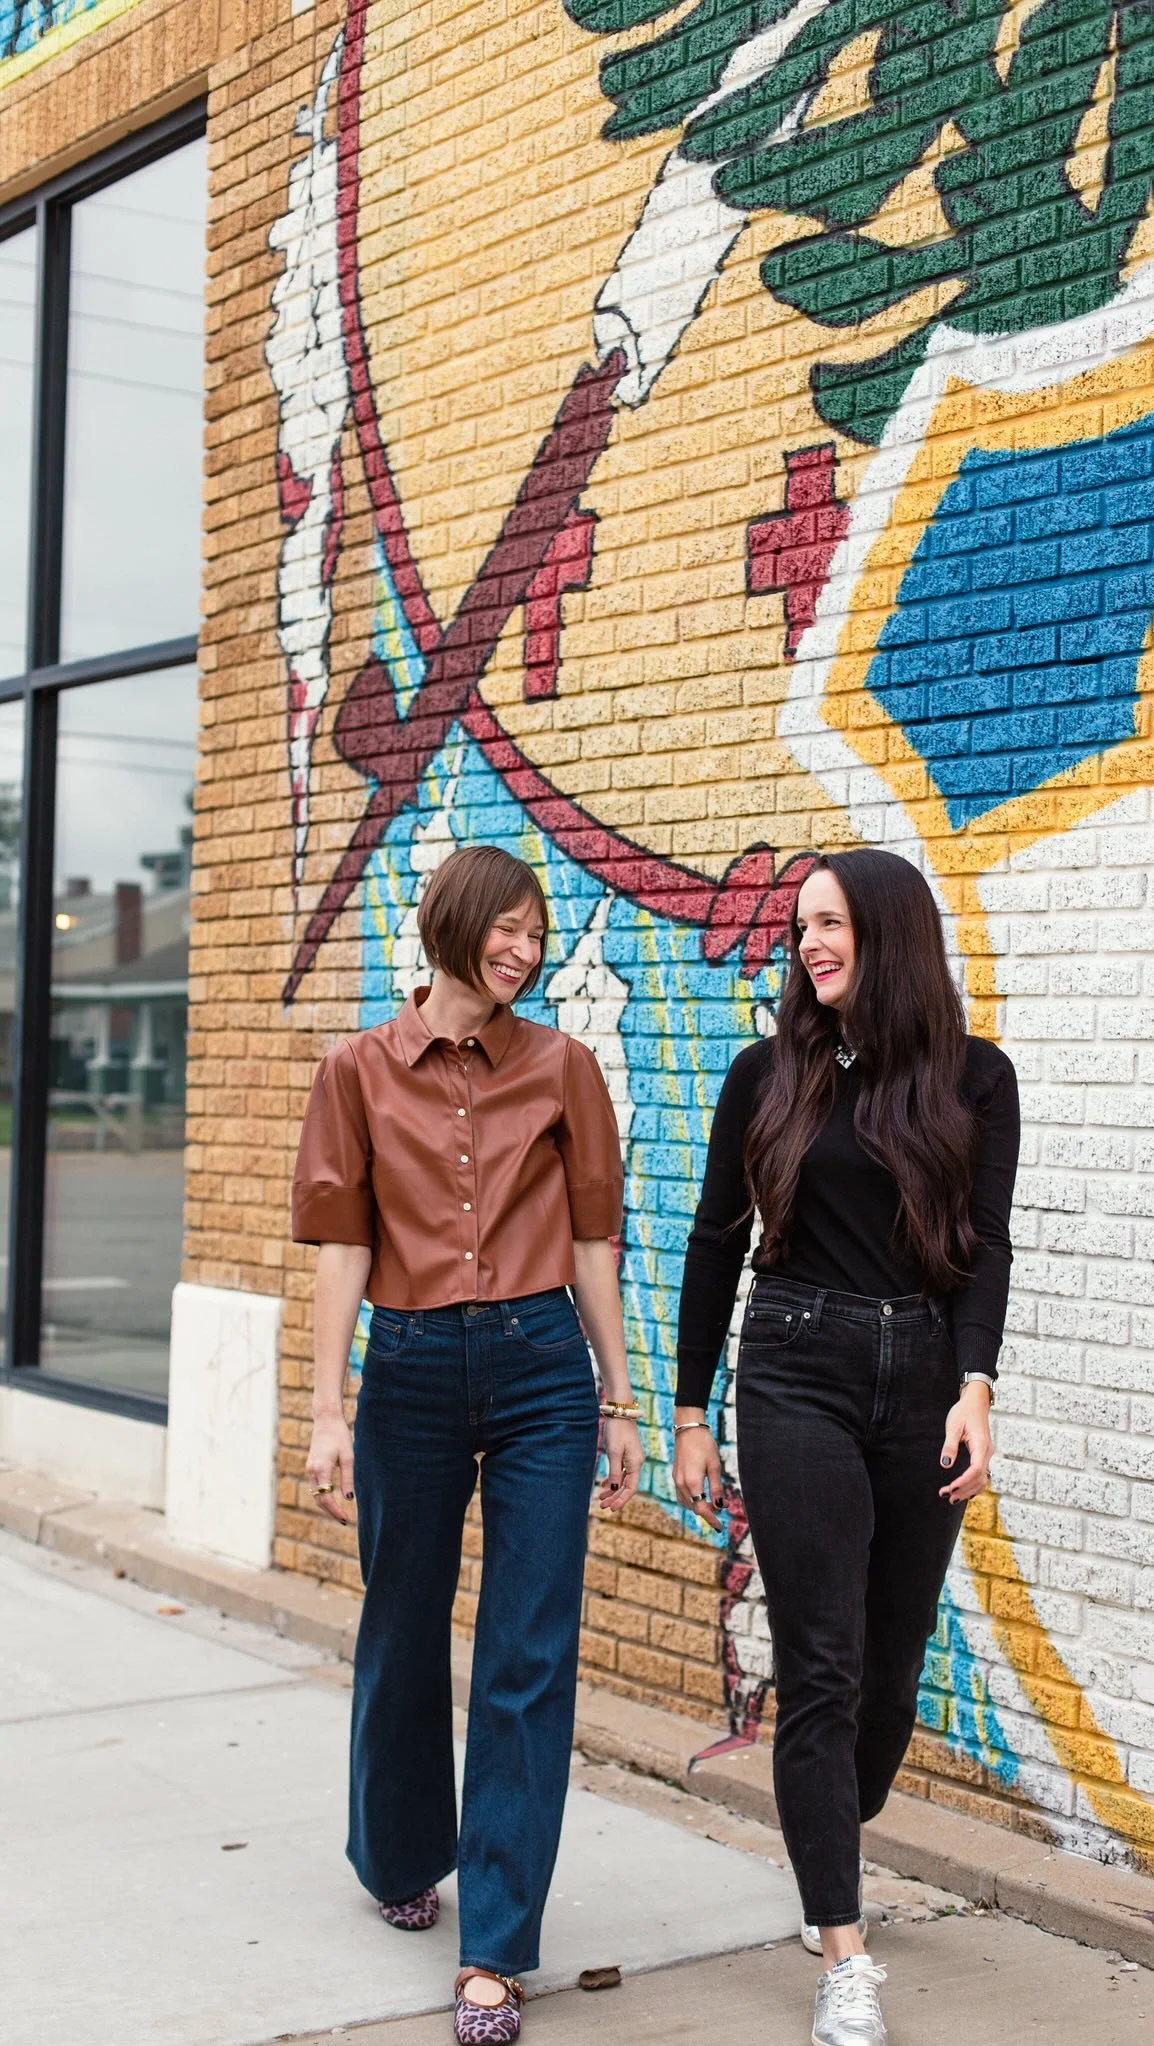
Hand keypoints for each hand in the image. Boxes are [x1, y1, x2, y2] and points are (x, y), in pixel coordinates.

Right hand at [306, 1410, 354, 1524]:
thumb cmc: (340, 1436)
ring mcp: (309, 1469)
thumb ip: (348, 1479)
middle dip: (331, 1511)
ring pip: (316, 1494)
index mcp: (321, 1469)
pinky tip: (333, 1499)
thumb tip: (349, 1499)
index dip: (336, 1511)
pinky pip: (316, 1487)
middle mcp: (312, 1471)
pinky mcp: (311, 1467)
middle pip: (319, 1499)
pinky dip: (323, 1496)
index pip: (326, 1498)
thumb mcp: (348, 1457)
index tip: (346, 1519)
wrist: (326, 1420)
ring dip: (327, 1505)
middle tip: (345, 1520)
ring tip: (341, 1513)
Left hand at [598, 1418, 644, 1511]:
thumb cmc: (617, 1431)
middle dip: (615, 1497)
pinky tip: (605, 1485)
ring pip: (623, 1480)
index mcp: (636, 1464)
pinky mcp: (626, 1455)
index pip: (631, 1489)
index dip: (622, 1500)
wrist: (620, 1412)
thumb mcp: (614, 1453)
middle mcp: (636, 1463)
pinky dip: (613, 1479)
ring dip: (613, 1490)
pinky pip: (621, 1472)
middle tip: (602, 1506)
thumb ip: (615, 1472)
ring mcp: (632, 1459)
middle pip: (627, 1486)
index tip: (611, 1508)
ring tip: (601, 1498)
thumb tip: (615, 1489)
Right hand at [673, 1415, 724, 1531]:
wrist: (688, 1429)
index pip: (701, 1508)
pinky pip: (682, 1495)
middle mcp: (681, 1483)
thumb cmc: (704, 1445)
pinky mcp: (675, 1475)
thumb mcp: (715, 1466)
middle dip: (707, 1512)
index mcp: (692, 1482)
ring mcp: (676, 1479)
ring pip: (687, 1502)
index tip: (720, 1527)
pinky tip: (700, 1495)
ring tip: (713, 1502)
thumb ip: (716, 1488)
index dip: (711, 1519)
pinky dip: (691, 1500)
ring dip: (699, 1506)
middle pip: (694, 1507)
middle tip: (722, 1509)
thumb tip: (719, 1506)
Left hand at [938, 1385, 993, 1504]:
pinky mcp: (983, 1455)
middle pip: (979, 1478)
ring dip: (968, 1489)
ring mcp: (987, 1454)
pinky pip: (981, 1474)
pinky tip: (963, 1492)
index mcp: (981, 1445)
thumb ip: (949, 1446)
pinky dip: (973, 1485)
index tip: (951, 1488)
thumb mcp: (953, 1426)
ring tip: (952, 1498)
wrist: (975, 1402)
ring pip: (982, 1478)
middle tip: (946, 1495)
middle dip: (963, 1489)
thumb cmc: (964, 1412)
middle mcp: (987, 1452)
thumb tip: (945, 1464)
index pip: (976, 1469)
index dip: (964, 1481)